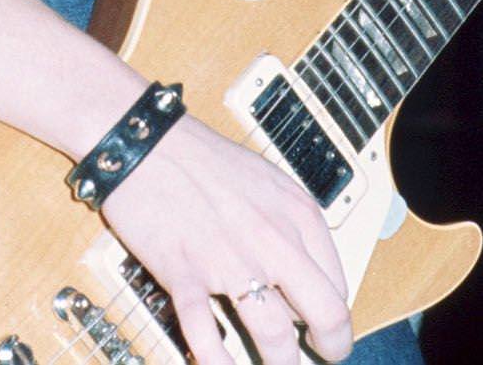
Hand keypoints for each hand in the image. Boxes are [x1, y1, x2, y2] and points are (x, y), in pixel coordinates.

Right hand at [100, 111, 352, 363]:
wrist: (146, 141)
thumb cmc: (202, 158)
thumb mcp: (265, 180)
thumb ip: (289, 226)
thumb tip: (302, 277)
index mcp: (295, 213)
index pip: (336, 284)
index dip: (335, 315)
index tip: (324, 326)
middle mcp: (270, 238)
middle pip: (324, 313)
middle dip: (330, 346)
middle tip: (322, 355)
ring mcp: (228, 259)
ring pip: (274, 336)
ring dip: (280, 361)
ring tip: (275, 364)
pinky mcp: (185, 274)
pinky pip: (207, 335)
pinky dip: (218, 361)